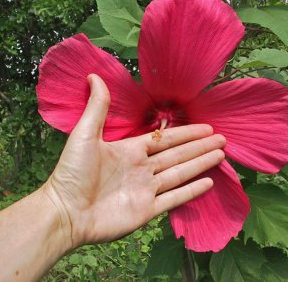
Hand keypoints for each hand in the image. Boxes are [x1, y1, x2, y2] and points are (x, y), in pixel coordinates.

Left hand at [44, 74, 225, 248]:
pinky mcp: (147, 210)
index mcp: (130, 151)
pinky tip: (208, 182)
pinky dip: (191, 191)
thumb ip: (97, 107)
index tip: (206, 127)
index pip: (165, 139)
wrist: (65, 212)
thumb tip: (94, 75)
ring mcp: (146, 190)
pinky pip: (174, 198)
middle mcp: (142, 169)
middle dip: (200, 146)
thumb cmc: (72, 173)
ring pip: (180, 173)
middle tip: (222, 139)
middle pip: (178, 154)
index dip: (186, 133)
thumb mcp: (85, 134)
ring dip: (201, 164)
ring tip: (220, 155)